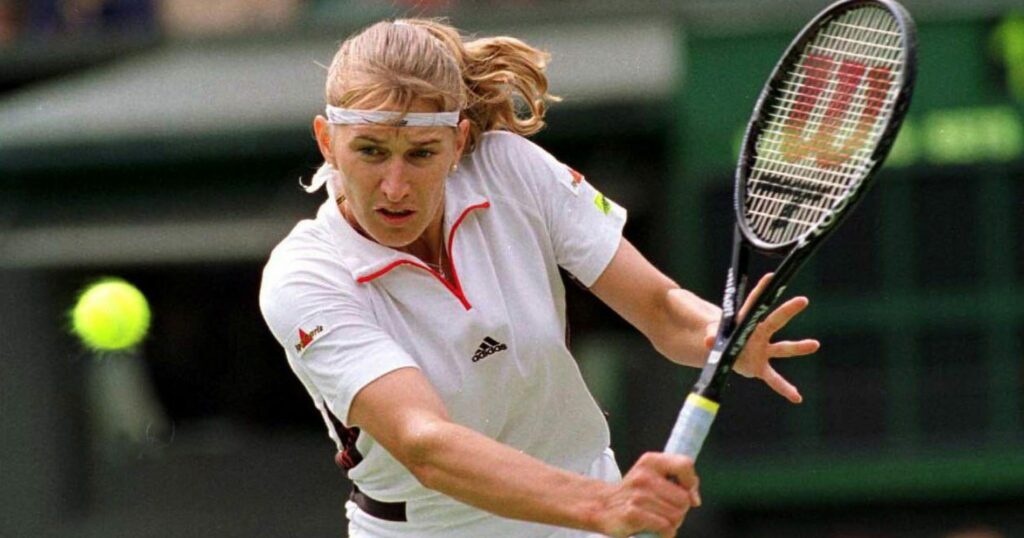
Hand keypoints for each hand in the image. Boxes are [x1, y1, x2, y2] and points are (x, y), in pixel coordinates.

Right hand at [593, 452, 699, 537]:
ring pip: (676, 516)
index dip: (691, 483)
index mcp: (650, 461)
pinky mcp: (633, 514)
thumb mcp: (652, 475)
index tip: (686, 492)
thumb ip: (678, 480)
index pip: (684, 465)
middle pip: (684, 499)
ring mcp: (638, 495)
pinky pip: (666, 528)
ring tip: (655, 519)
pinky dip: (664, 533)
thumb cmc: (633, 494)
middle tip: (662, 510)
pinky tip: (652, 529)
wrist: (601, 506)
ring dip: (670, 523)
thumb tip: (695, 499)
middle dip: (679, 510)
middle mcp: (644, 476)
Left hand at [704, 273, 819, 402]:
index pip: (755, 303)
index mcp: (747, 322)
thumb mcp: (713, 334)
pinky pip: (774, 379)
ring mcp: (763, 350)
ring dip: (799, 347)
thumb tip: (708, 340)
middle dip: (788, 310)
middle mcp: (759, 334)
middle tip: (803, 300)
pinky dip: (785, 388)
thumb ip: (712, 336)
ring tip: (815, 344)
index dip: (762, 290)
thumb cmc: (721, 337)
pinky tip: (797, 397)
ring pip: (783, 348)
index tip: (772, 277)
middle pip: (775, 320)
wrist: (724, 352)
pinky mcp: (760, 367)